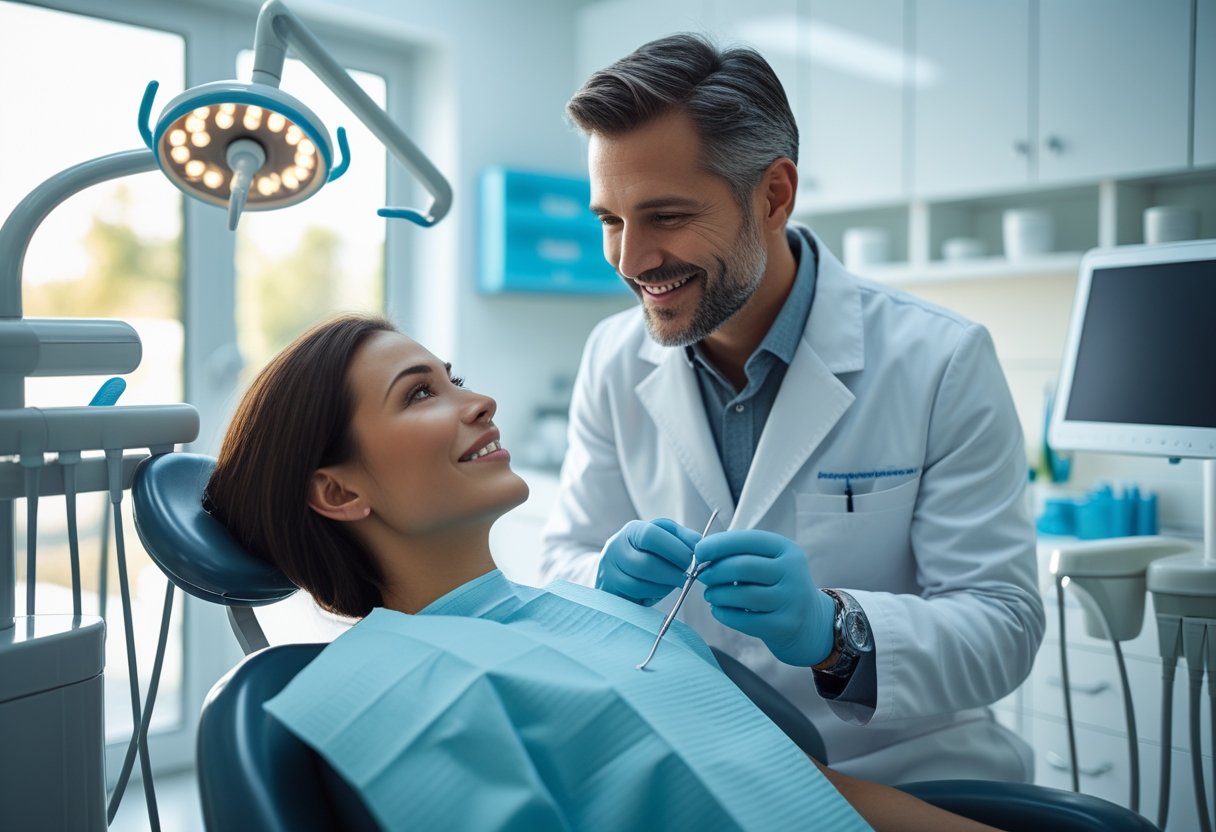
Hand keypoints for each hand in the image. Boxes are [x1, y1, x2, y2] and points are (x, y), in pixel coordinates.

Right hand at [596, 518, 703, 604]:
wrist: (618, 569)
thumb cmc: (647, 552)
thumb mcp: (663, 538)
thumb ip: (682, 537)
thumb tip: (700, 543)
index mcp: (631, 531)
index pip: (651, 535)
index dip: (675, 549)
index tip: (694, 559)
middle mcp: (615, 549)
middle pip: (645, 564)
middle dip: (673, 573)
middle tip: (689, 576)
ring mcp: (610, 572)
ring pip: (639, 584)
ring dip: (664, 586)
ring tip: (676, 582)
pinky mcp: (610, 591)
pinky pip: (634, 597)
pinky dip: (653, 594)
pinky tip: (661, 590)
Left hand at [694, 529, 835, 666]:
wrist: (809, 619)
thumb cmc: (776, 585)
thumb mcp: (767, 562)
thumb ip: (738, 555)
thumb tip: (700, 554)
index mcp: (786, 549)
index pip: (746, 540)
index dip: (718, 545)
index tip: (698, 551)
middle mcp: (792, 572)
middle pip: (742, 567)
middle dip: (714, 571)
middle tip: (701, 575)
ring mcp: (791, 600)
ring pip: (742, 595)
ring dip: (717, 594)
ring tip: (710, 594)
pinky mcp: (784, 625)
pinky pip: (745, 620)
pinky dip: (724, 614)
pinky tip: (718, 610)